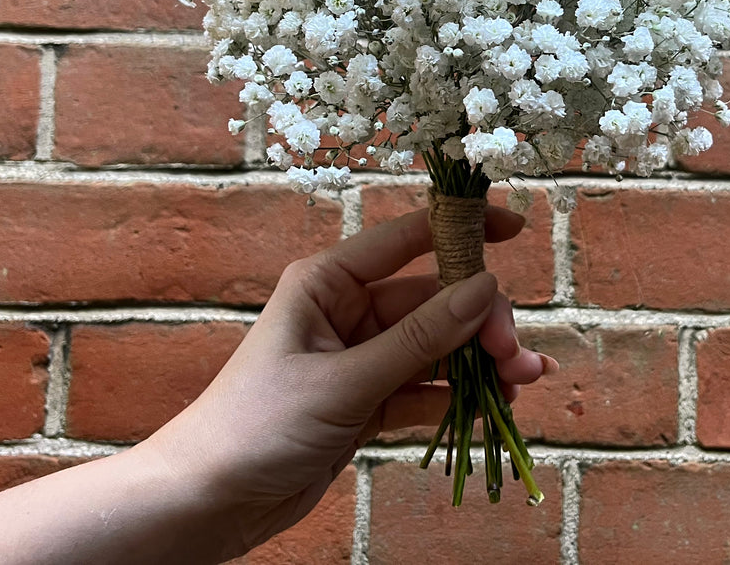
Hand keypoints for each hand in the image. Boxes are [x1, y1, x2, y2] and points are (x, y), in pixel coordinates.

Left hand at [139, 204, 556, 554]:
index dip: (462, 229)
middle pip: (433, 300)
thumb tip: (484, 287)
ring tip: (521, 385)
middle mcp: (345, 312)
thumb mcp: (344, 381)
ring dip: (478, 364)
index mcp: (327, 282)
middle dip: (480, 323)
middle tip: (513, 356)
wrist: (207, 501)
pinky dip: (457, 399)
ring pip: (435, 349)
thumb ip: (418, 339)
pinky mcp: (364, 403)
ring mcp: (357, 359)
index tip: (516, 229)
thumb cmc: (257, 425)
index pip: (406, 238)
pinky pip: (423, 390)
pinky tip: (493, 410)